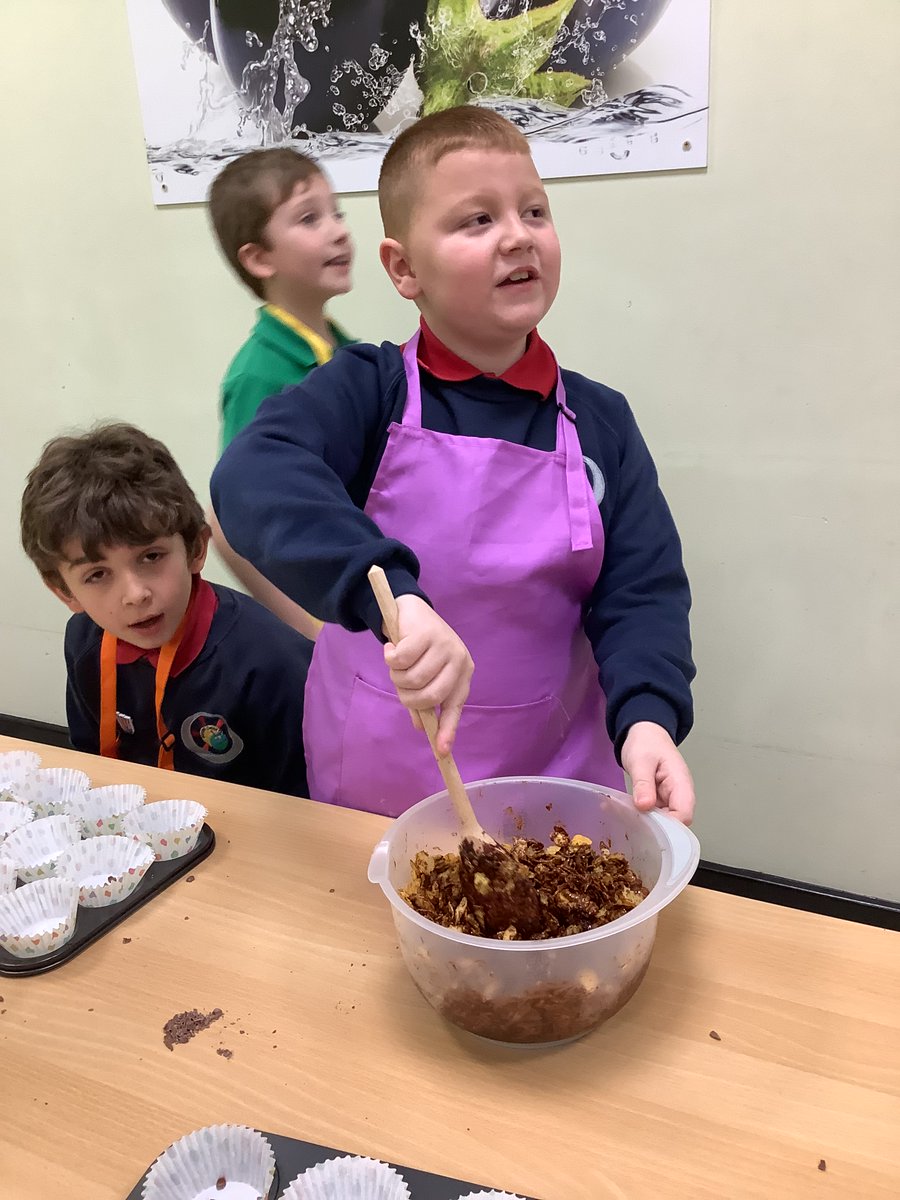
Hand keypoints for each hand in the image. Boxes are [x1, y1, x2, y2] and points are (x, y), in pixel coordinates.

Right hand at [383, 595, 473, 754]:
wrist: (410, 610)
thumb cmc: (419, 648)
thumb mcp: (424, 674)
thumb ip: (424, 699)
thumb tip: (422, 727)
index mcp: (462, 674)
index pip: (454, 706)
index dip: (448, 729)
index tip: (441, 751)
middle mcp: (459, 660)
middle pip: (430, 696)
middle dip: (408, 696)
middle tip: (399, 683)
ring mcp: (445, 645)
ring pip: (413, 679)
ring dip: (396, 676)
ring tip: (396, 662)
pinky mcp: (427, 633)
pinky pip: (401, 660)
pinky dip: (390, 658)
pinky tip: (391, 648)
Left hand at [621, 722, 694, 824]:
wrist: (643, 732)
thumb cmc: (646, 743)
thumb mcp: (641, 761)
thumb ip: (644, 783)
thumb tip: (645, 806)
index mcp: (681, 784)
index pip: (683, 815)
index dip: (669, 826)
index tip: (648, 827)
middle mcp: (678, 795)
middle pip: (674, 822)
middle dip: (654, 828)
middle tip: (629, 824)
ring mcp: (668, 799)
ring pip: (661, 821)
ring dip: (643, 822)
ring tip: (621, 818)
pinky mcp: (657, 801)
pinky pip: (650, 813)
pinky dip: (637, 815)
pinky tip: (619, 813)